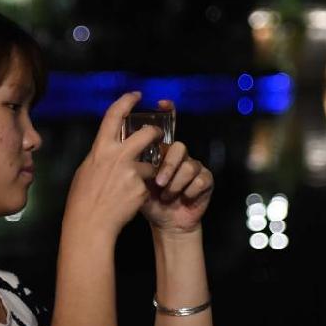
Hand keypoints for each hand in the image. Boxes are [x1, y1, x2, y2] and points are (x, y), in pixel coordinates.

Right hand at [63, 91, 164, 236]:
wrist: (90, 223)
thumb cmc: (82, 199)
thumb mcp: (86, 170)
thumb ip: (100, 157)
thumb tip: (108, 150)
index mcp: (101, 149)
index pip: (114, 116)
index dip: (126, 101)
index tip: (136, 95)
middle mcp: (118, 156)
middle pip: (146, 134)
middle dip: (156, 132)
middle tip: (158, 134)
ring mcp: (132, 172)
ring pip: (151, 165)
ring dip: (148, 173)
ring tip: (133, 186)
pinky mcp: (142, 188)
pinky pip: (148, 185)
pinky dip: (143, 191)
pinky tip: (130, 201)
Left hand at [139, 100, 213, 233]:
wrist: (166, 223)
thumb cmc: (148, 201)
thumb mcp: (134, 182)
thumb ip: (130, 164)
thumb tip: (120, 150)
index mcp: (161, 152)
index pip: (166, 127)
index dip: (167, 111)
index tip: (162, 102)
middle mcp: (178, 156)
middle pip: (178, 147)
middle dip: (168, 165)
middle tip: (159, 183)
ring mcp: (194, 166)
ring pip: (188, 164)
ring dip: (176, 183)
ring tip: (166, 195)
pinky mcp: (205, 180)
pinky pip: (200, 179)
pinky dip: (188, 191)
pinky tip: (182, 198)